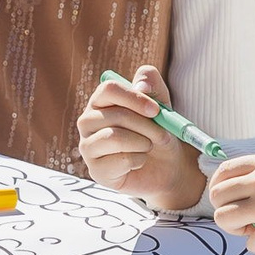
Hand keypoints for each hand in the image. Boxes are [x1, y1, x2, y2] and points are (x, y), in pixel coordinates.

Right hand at [76, 63, 204, 212]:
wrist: (165, 166)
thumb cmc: (157, 131)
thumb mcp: (161, 104)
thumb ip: (152, 84)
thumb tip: (141, 86)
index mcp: (100, 102)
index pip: (108, 89)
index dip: (134, 98)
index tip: (156, 110)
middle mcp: (88, 122)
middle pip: (116, 115)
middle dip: (147, 126)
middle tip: (163, 134)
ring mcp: (88, 147)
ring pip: (114, 137)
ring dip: (142, 142)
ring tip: (149, 146)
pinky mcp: (96, 170)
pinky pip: (120, 160)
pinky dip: (138, 160)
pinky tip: (139, 162)